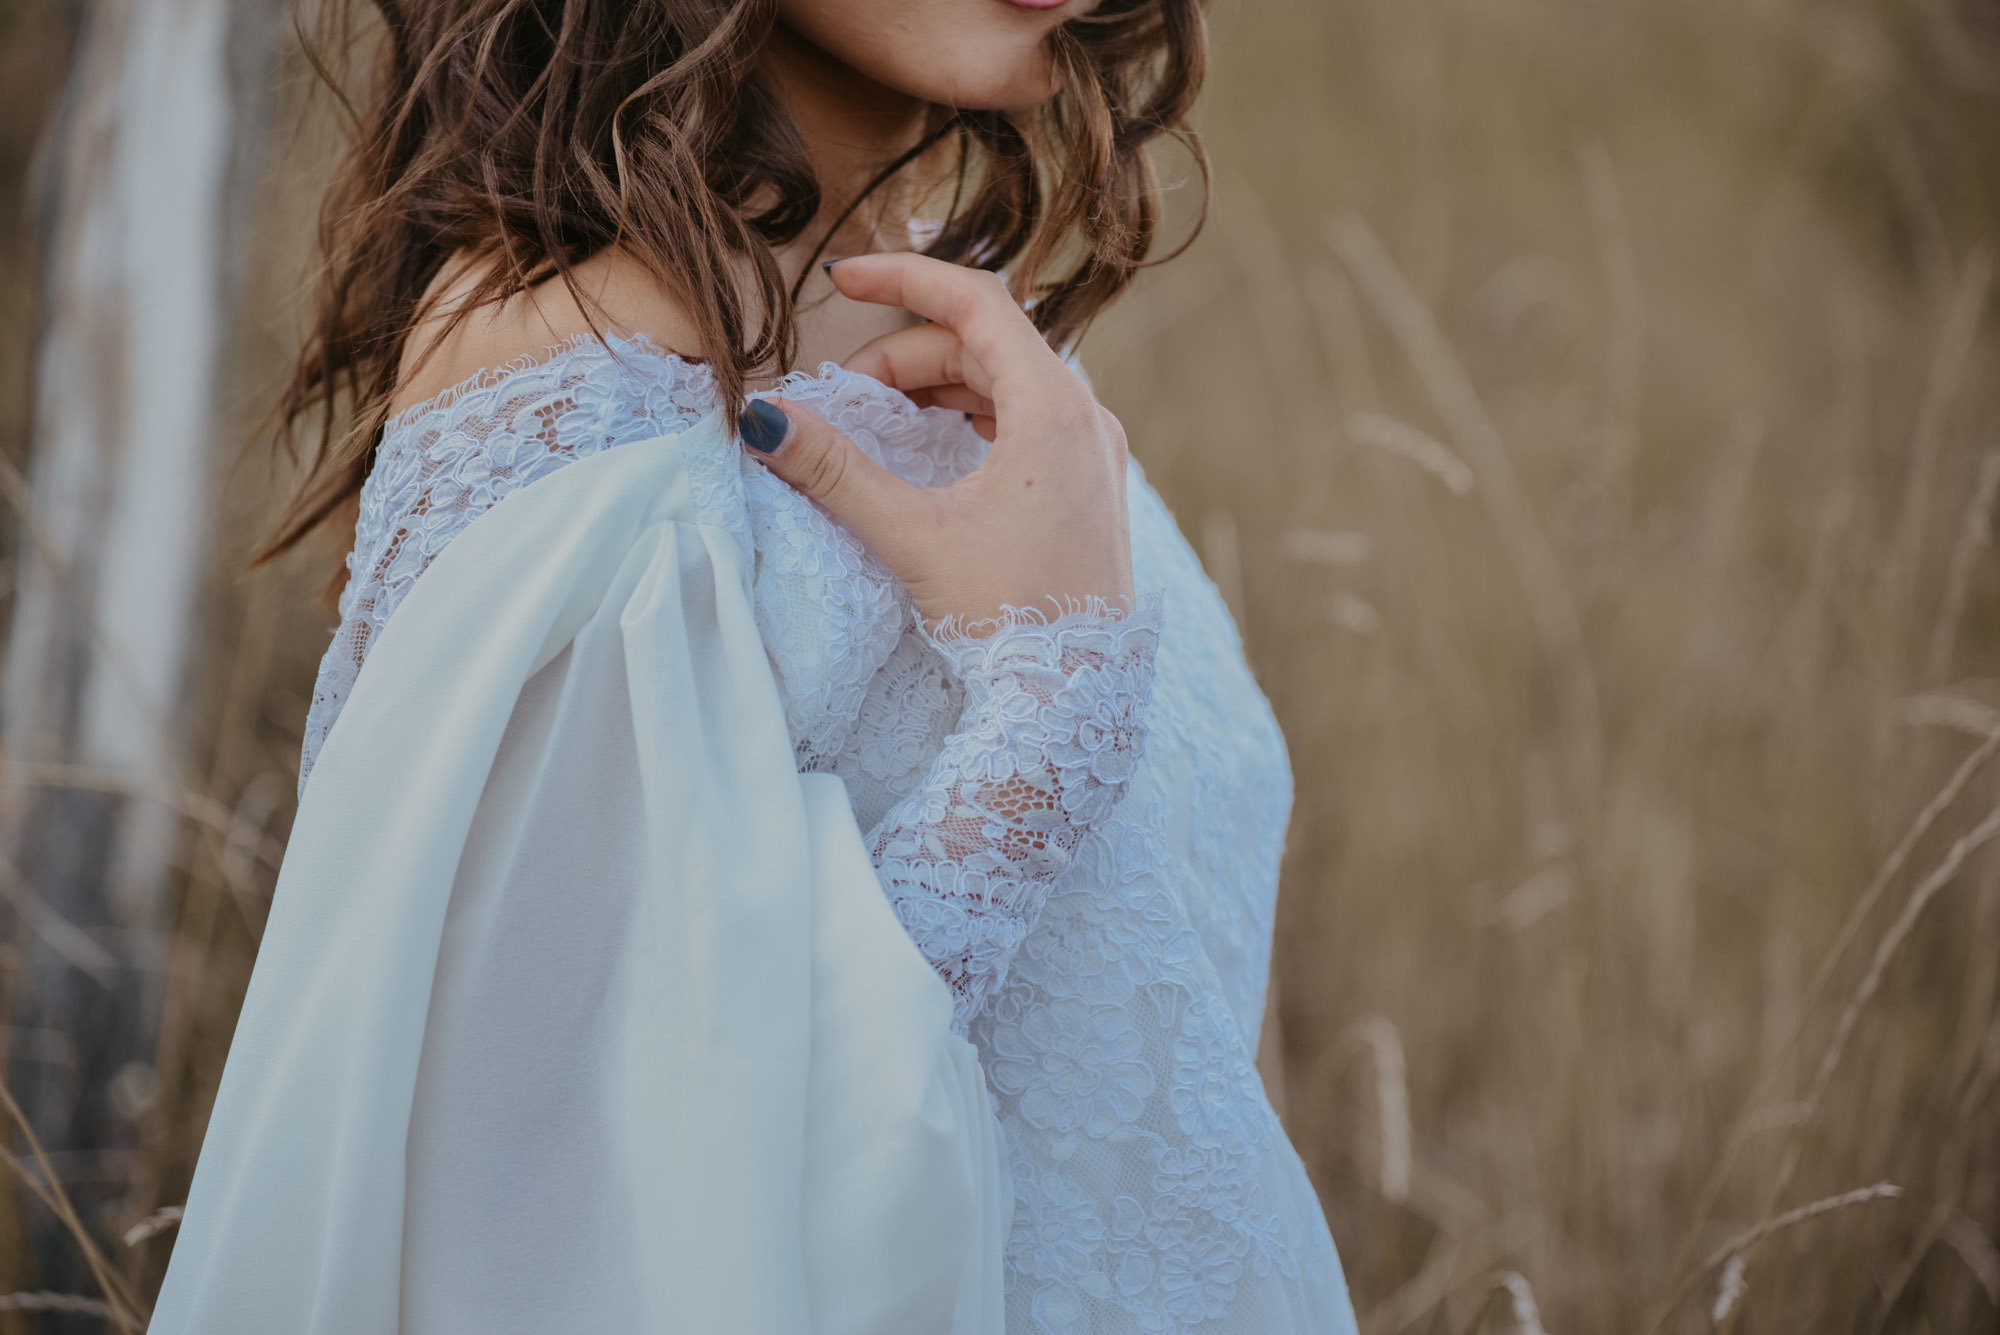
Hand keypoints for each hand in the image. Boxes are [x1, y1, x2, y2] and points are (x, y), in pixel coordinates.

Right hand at [736, 252, 1134, 631]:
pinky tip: (932, 448)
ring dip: (938, 386)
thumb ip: (834, 470)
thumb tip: (762, 419)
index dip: (904, 279)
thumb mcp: (912, 535)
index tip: (843, 279)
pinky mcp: (1091, 488)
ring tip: (880, 419)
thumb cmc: (1007, 615)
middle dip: (907, 355)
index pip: (977, 301)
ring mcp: (1095, 454)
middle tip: (846, 395)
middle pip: (986, 345)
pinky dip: (972, 416)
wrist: (1074, 700)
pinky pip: (1027, 420)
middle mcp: (1086, 418)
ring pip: (1008, 382)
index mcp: (1055, 409)